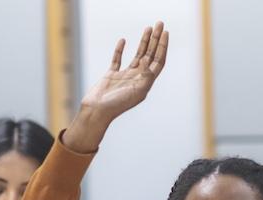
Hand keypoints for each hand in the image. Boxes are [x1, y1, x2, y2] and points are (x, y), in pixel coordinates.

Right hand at [64, 21, 169, 152]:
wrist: (96, 111)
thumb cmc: (116, 105)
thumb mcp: (136, 91)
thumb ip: (145, 75)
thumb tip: (147, 59)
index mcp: (145, 83)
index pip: (158, 61)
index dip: (163, 47)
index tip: (166, 33)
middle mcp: (137, 78)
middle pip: (150, 55)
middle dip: (156, 40)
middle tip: (159, 24)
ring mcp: (125, 76)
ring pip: (137, 55)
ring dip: (143, 42)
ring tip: (148, 28)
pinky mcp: (112, 75)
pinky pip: (118, 60)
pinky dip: (120, 50)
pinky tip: (123, 40)